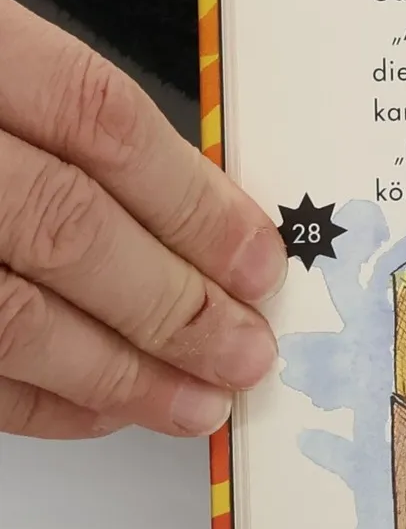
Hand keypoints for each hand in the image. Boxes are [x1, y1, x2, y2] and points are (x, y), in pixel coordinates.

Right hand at [0, 0, 284, 438]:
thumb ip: (57, 118)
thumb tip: (196, 208)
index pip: (97, 119)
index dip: (192, 199)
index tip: (257, 259)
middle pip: (63, 226)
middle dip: (173, 303)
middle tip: (245, 349)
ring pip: (6, 314)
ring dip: (117, 369)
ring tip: (199, 399)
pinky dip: (33, 399)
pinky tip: (99, 409)